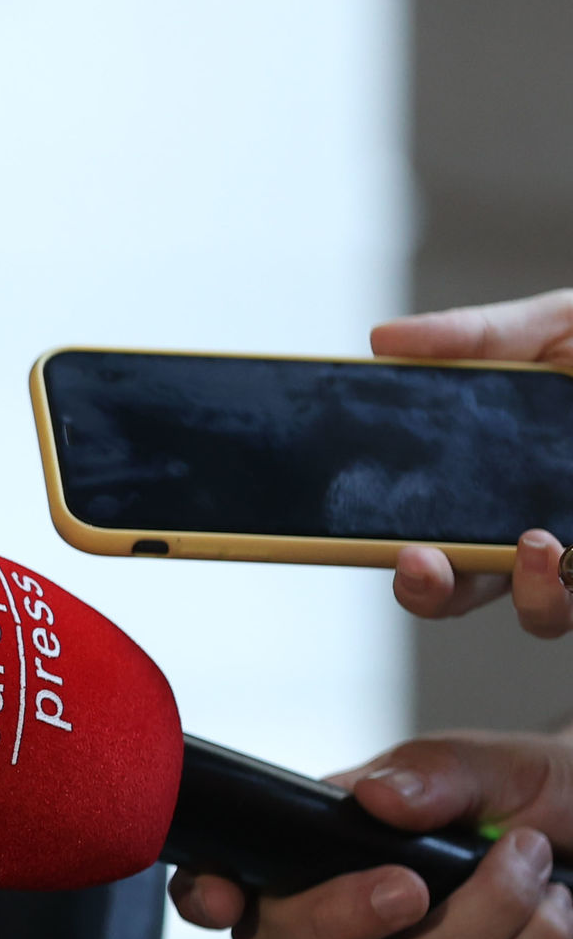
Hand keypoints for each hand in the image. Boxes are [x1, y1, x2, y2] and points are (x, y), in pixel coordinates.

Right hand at [167, 731, 572, 938]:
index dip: (206, 893)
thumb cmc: (546, 796)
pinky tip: (558, 911)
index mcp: (326, 852)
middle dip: (341, 916)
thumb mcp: (494, 766)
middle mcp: (349, 923)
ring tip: (536, 866)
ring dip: (484, 919)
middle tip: (414, 883)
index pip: (231, 883)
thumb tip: (374, 798)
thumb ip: (433, 771)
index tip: (225, 892)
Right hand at [374, 293, 572, 633]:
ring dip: (534, 595)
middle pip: (471, 591)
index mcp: (498, 485)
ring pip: (547, 613)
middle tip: (426, 563)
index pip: (436, 542)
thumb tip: (383, 337)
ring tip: (541, 545)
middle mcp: (542, 531)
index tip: (397, 548)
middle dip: (434, 592)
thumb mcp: (555, 326)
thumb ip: (473, 335)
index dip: (410, 563)